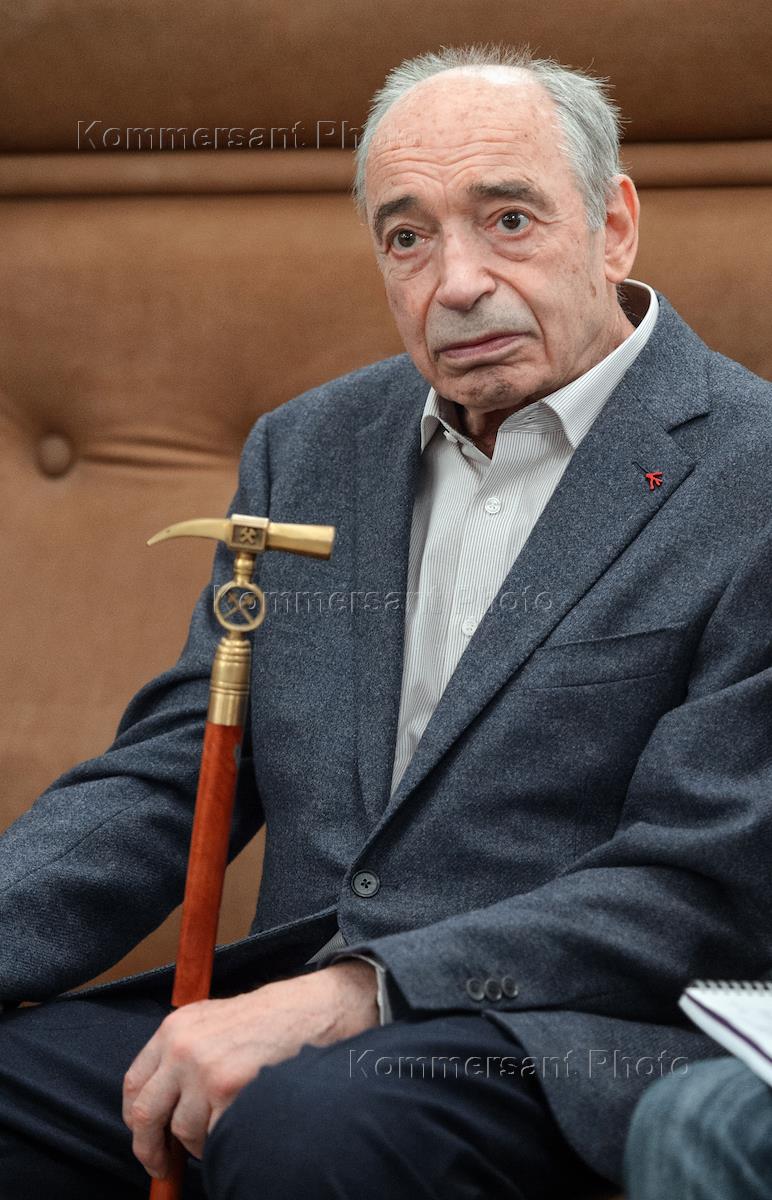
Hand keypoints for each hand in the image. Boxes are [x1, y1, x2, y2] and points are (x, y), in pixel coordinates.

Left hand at [122, 959, 378, 1178]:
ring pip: (183, 1132)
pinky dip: (223, 1140)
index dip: (136, 1121)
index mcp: (175, 1028)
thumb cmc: (266, 1019)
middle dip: (151, 1149)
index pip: (135, 1085)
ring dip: (198, 1143)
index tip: (146, 1139)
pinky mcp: (229, 1094)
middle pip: (146, 1115)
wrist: (311, 1011)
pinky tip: (241, 1121)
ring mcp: (205, 1072)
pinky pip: (213, 1137)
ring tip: (222, 1127)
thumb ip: (180, 1052)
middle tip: (162, 1166)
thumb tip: (160, 1105)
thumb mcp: (211, 1021)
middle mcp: (183, 1049)